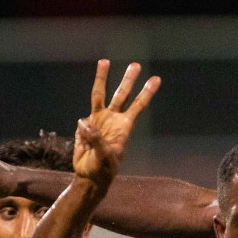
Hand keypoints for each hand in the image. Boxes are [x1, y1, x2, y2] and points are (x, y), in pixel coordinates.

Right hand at [72, 60, 160, 188]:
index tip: (156, 79)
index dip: (146, 92)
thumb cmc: (103, 169)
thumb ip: (95, 139)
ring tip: (105, 60)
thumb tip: (83, 121)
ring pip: (101, 95)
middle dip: (128, 80)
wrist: (89, 176)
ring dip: (103, 78)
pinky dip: (82, 129)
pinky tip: (84, 144)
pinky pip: (82, 122)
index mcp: (124, 126)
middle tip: (135, 64)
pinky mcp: (85, 125)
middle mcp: (113, 119)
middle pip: (121, 94)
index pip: (137, 105)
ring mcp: (98, 120)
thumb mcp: (104, 157)